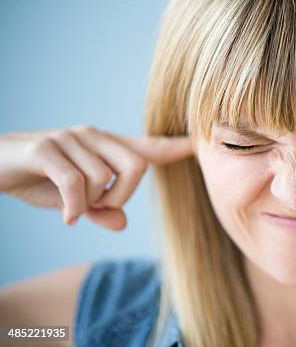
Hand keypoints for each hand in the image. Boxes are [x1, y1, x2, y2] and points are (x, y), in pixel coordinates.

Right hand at [0, 126, 192, 229]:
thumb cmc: (36, 179)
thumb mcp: (73, 200)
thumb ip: (99, 209)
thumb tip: (122, 224)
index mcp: (104, 145)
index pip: (146, 147)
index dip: (173, 147)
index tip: (196, 146)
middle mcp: (92, 136)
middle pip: (137, 167)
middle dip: (123, 196)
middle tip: (99, 207)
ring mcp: (70, 139)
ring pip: (104, 179)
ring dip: (90, 203)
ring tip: (72, 207)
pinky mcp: (47, 149)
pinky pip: (76, 183)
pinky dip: (75, 207)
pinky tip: (67, 218)